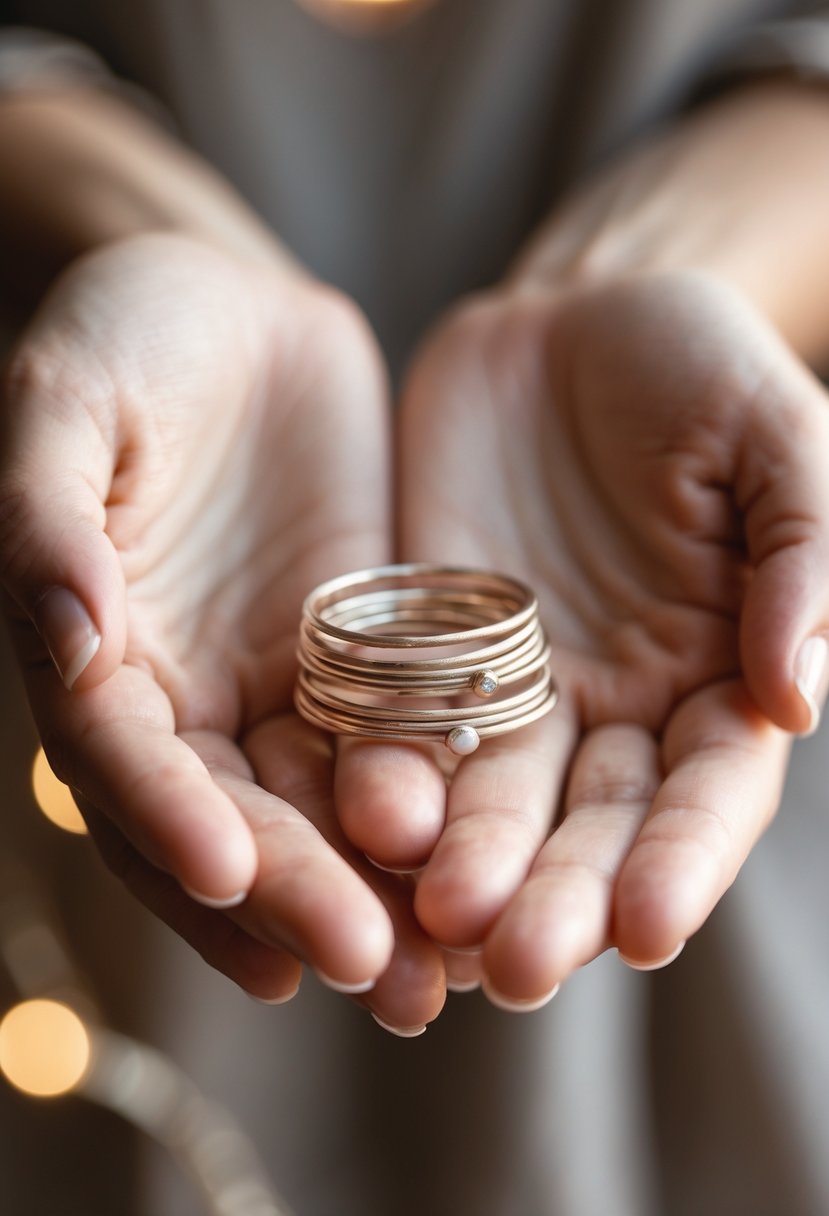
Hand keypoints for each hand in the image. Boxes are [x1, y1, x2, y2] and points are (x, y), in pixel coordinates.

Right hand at [0, 234, 443, 1028]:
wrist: (231, 303)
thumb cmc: (124, 335)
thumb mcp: (69, 403)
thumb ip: (47, 519)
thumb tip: (66, 642)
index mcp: (95, 653)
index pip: (121, 761)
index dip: (164, 819)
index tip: (226, 871)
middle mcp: (183, 695)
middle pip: (231, 819)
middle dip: (294, 895)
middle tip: (373, 971)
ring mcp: (274, 683)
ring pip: (320, 813)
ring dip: (372, 895)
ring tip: (437, 978)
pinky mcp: (358, 659)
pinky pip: (395, 748)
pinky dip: (430, 817)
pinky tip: (480, 874)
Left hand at [338, 271, 828, 1006]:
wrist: (569, 319)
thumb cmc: (699, 369)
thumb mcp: (780, 441)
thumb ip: (806, 558)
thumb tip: (794, 698)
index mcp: (717, 675)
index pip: (707, 792)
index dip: (681, 861)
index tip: (647, 931)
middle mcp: (615, 705)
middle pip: (590, 826)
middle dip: (560, 897)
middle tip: (518, 968)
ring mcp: (514, 686)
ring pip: (489, 798)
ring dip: (464, 866)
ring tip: (433, 924)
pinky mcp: (424, 650)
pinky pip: (399, 720)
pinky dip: (383, 775)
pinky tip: (358, 826)